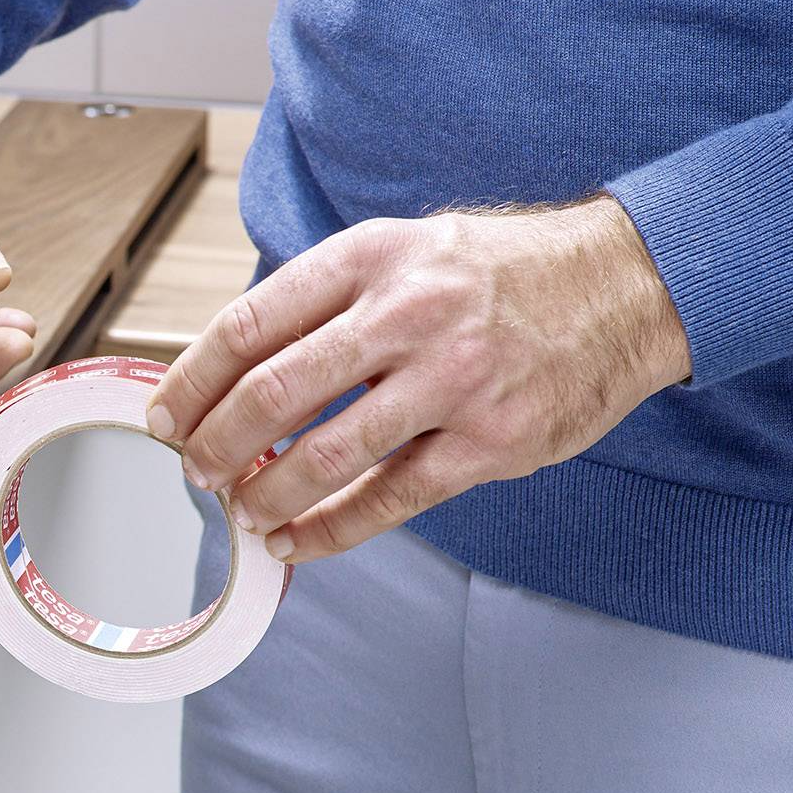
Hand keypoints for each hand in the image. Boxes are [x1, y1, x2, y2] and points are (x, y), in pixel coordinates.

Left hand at [145, 197, 692, 562]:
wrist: (629, 284)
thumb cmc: (498, 273)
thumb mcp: (405, 250)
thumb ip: (326, 300)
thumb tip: (230, 369)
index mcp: (371, 258)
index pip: (249, 325)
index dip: (190, 380)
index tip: (163, 415)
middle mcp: (408, 314)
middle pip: (272, 393)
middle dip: (213, 444)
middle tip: (191, 470)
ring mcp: (452, 381)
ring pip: (323, 455)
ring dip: (263, 493)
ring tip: (239, 509)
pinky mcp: (491, 442)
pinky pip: (388, 501)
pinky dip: (327, 531)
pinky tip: (294, 542)